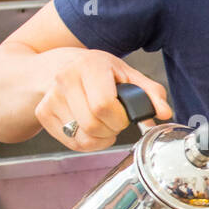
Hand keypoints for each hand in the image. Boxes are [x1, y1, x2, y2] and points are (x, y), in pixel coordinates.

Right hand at [35, 49, 172, 151]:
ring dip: (100, 138)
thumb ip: (150, 93)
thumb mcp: (126, 74)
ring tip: (102, 122)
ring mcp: (50, 97)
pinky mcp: (43, 113)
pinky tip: (88, 126)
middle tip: (114, 120)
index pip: (103, 105)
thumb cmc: (97, 70)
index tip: (123, 115)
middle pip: (92, 125)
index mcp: (89, 65)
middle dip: (111, 130)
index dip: (119, 118)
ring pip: (82, 137)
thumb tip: (164, 113)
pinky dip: (86, 142)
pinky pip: (71, 142)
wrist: (59, 65)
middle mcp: (65, 79)